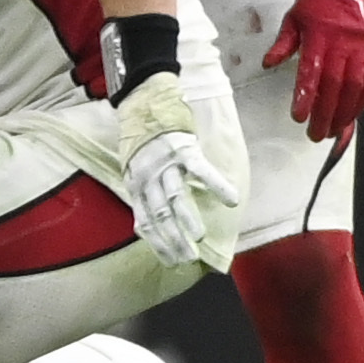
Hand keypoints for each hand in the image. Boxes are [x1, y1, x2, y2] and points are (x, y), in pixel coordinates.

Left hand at [114, 71, 241, 268]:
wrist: (143, 101)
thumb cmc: (141, 139)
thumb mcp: (132, 169)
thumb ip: (141, 195)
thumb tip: (143, 227)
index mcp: (136, 184)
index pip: (146, 221)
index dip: (158, 243)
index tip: (170, 261)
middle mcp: (147, 177)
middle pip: (160, 214)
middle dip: (173, 239)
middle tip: (187, 259)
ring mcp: (164, 163)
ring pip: (176, 197)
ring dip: (188, 219)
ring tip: (199, 238)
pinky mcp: (182, 148)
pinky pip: (201, 170)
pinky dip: (216, 184)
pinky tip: (231, 199)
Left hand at [261, 0, 363, 142]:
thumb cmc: (316, 2)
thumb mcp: (292, 19)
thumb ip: (282, 44)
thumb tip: (267, 63)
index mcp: (319, 37)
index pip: (312, 72)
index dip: (306, 96)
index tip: (299, 116)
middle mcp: (344, 43)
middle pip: (334, 85)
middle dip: (325, 113)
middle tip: (315, 134)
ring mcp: (363, 47)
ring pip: (356, 86)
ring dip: (345, 111)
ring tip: (334, 130)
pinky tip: (355, 112)